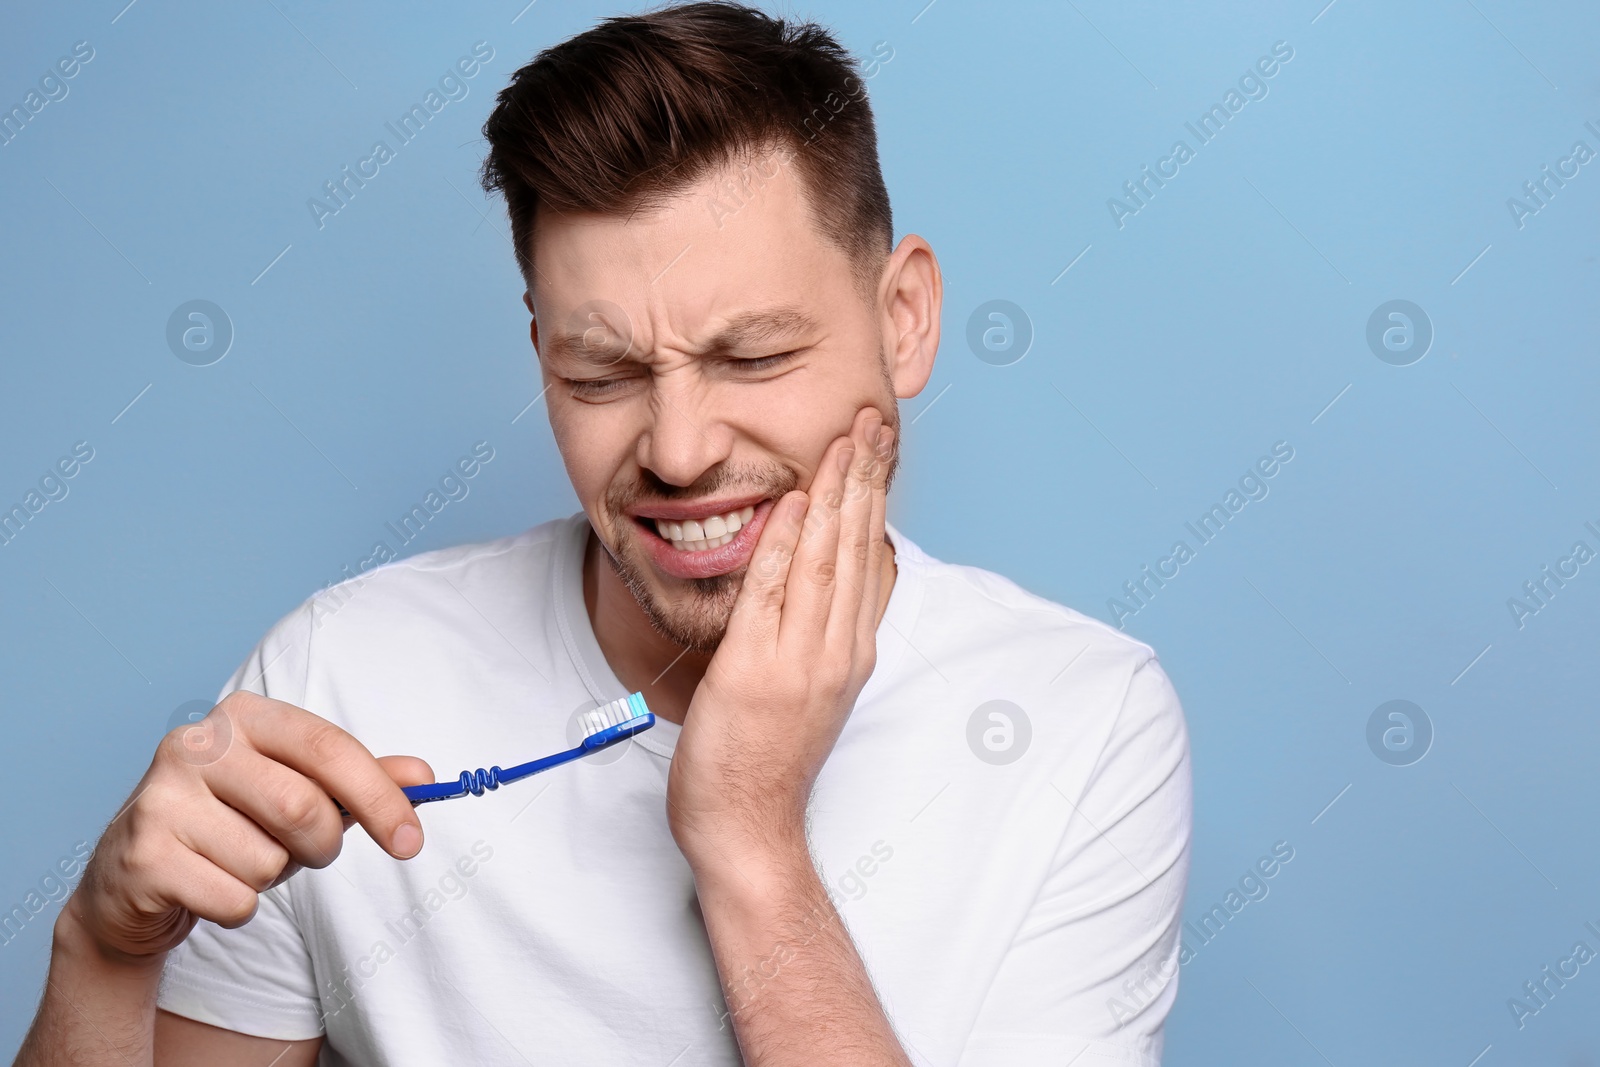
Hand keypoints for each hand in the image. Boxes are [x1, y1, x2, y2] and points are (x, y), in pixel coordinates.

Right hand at [67, 691, 431, 959]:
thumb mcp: (302, 793)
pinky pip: (234, 899)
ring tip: (240, 861)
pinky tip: (209, 887)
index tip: (412, 840)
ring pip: (268, 860)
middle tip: (307, 853)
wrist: (135, 879)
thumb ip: (362, 782)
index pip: (331, 748)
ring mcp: (160, 798)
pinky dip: (239, 908)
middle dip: (321, 846)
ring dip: (274, 877)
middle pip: (302, 807)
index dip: (381, 798)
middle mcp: (195, 745)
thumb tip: (424, 777)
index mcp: (244, 715)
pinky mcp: (143, 855)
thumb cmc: (234, 825)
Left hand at [667, 407, 893, 866]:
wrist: (748, 827)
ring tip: (846, 438)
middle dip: (865, 478)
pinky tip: (795, 501)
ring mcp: (801, 661)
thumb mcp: (805, 691)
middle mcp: (836, 651)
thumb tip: (811, 587)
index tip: (879, 447)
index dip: (874, 498)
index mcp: (848, 652)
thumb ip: (812, 636)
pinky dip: (787, 544)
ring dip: (836, 494)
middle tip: (874, 419)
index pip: (868, 558)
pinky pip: (775, 595)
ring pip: (826, 561)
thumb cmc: (765, 763)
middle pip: (856, 548)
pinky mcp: (758, 672)